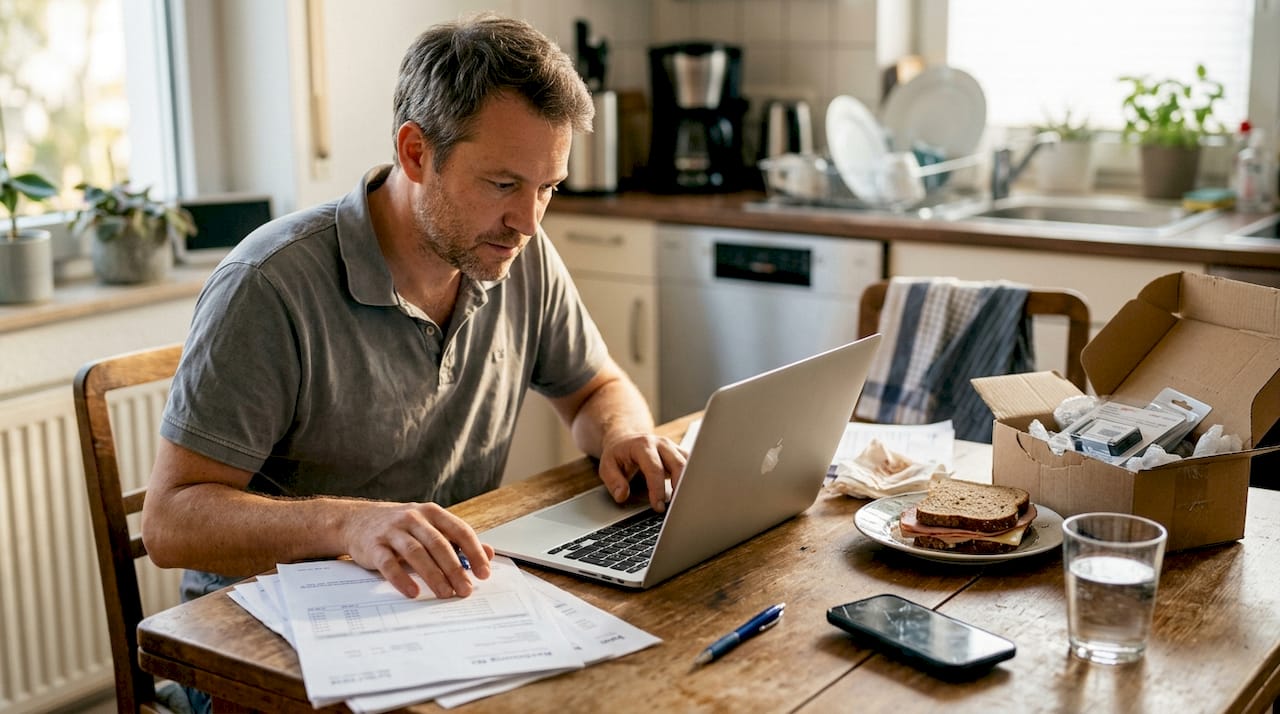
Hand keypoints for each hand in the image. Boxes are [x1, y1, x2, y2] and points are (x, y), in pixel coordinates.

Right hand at [341, 502, 493, 598]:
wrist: (355, 521)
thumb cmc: (400, 527)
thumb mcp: (430, 527)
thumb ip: (458, 540)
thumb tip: (489, 553)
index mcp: (432, 513)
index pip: (459, 530)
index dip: (474, 552)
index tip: (484, 573)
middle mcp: (413, 518)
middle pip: (439, 544)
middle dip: (455, 569)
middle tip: (465, 590)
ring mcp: (392, 531)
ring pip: (416, 553)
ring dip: (433, 575)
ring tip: (445, 594)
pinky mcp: (373, 546)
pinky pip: (389, 564)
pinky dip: (402, 579)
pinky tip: (413, 592)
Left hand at [597, 433, 687, 511]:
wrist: (625, 439)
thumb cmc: (618, 454)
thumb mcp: (607, 466)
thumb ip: (613, 481)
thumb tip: (622, 495)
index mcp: (643, 445)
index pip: (655, 468)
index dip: (658, 489)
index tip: (658, 506)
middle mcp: (661, 444)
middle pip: (679, 464)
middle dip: (680, 487)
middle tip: (675, 508)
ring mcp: (673, 448)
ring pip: (689, 464)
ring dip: (688, 484)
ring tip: (683, 503)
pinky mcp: (679, 453)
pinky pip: (691, 465)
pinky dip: (691, 480)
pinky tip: (688, 494)